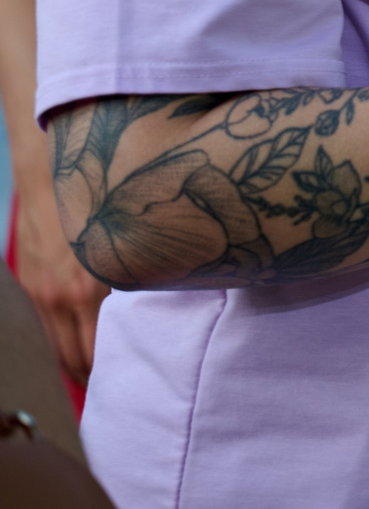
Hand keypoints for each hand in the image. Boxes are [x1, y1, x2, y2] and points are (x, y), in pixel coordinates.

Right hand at [10, 189, 104, 385]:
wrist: (50, 187)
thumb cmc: (95, 213)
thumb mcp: (116, 252)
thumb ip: (121, 285)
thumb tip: (135, 314)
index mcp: (85, 292)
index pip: (92, 351)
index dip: (103, 372)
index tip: (119, 382)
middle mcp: (57, 299)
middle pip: (69, 358)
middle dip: (86, 377)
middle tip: (103, 388)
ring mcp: (38, 295)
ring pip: (52, 347)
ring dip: (68, 365)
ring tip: (86, 377)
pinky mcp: (27, 288)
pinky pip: (41, 328)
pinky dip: (54, 343)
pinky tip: (67, 349)